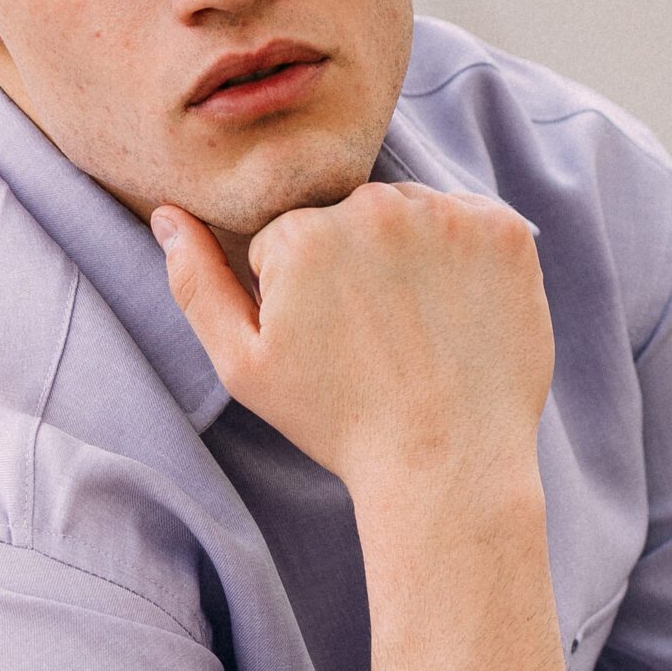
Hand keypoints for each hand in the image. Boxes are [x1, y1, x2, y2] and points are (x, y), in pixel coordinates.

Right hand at [151, 181, 553, 496]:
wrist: (448, 464)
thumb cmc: (338, 424)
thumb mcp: (245, 368)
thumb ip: (196, 285)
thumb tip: (166, 214)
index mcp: (302, 233)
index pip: (291, 239)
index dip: (302, 294)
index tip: (329, 344)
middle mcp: (374, 206)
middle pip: (351, 217)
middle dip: (356, 266)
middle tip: (377, 342)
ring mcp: (448, 214)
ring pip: (411, 217)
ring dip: (411, 256)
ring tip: (419, 332)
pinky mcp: (505, 230)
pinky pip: (471, 223)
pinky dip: (467, 260)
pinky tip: (459, 316)